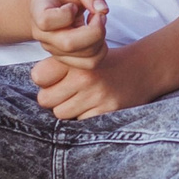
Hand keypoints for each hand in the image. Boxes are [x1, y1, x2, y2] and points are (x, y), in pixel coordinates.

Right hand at [28, 0, 109, 69]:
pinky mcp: (67, 60)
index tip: (74, 5)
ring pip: (83, 57)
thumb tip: (102, 10)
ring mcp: (53, 50)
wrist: (56, 5)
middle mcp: (42, 35)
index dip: (66, 13)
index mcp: (38, 11)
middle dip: (94, 30)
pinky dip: (101, 50)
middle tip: (98, 15)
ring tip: (97, 23)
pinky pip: (90, 63)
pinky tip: (97, 36)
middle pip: (68, 44)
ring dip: (100, 40)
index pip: (46, 21)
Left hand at [30, 45, 155, 118]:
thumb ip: (57, 66)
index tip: (54, 79)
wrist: (143, 69)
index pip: (38, 76)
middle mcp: (84, 76)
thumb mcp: (82, 55)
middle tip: (69, 93)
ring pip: (61, 114)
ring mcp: (96, 95)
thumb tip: (36, 84)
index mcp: (75, 59)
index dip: (45, 80)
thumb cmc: (105, 64)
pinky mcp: (107, 111)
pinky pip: (80, 123)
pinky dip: (84, 118)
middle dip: (54, 98)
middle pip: (46, 99)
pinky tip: (94, 107)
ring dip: (68, 110)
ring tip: (82, 100)